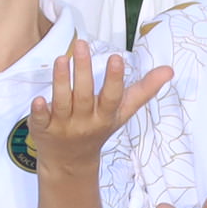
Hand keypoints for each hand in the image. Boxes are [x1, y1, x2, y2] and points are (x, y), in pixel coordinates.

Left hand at [25, 40, 172, 172]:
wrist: (71, 162)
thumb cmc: (98, 129)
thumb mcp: (122, 113)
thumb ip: (144, 90)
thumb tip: (169, 70)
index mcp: (106, 116)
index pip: (112, 97)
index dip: (114, 79)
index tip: (116, 58)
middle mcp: (85, 122)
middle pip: (84, 95)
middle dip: (84, 71)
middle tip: (82, 45)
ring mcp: (63, 127)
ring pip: (62, 103)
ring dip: (61, 82)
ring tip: (62, 58)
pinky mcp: (43, 130)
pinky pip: (41, 120)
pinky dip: (39, 111)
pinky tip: (37, 98)